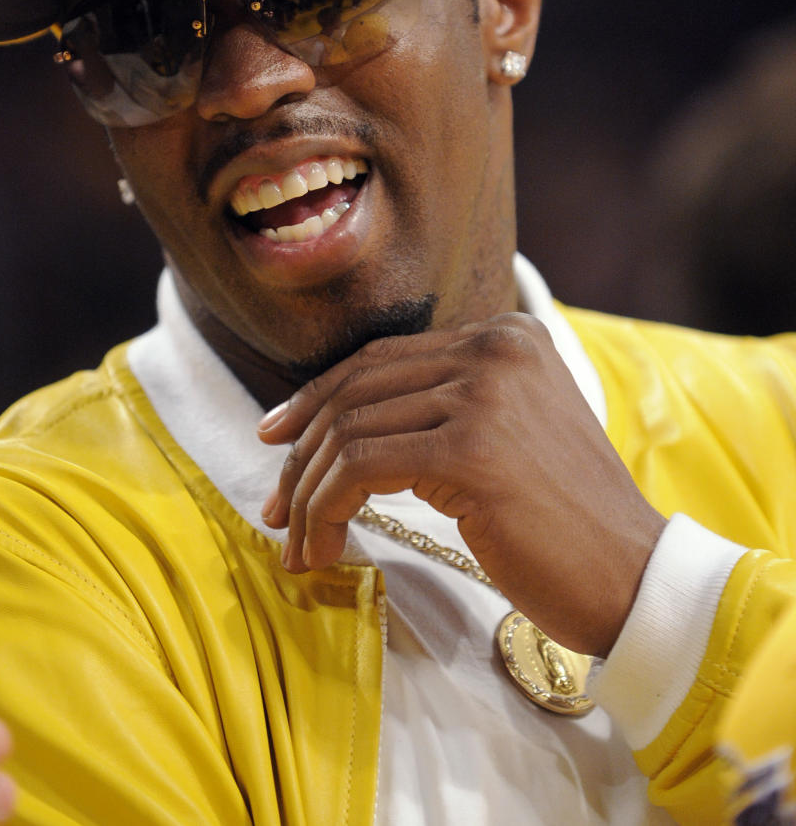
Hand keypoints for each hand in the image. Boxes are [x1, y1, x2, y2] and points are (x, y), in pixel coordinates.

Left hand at [258, 314, 665, 655]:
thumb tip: (343, 420)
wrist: (633, 576)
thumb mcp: (509, 432)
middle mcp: (494, 348)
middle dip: (303, 451)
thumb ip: (446, 404)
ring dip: (310, 493)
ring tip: (297, 543)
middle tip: (276, 506)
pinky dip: (328, 510)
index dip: (317, 397)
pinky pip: (362, 470)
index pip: (382, 357)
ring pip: (351, 431)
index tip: (277, 439)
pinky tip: (324, 548)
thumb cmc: (565, 521)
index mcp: (506, 334)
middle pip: (358, 388)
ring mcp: (484, 394)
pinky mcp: (471, 448)